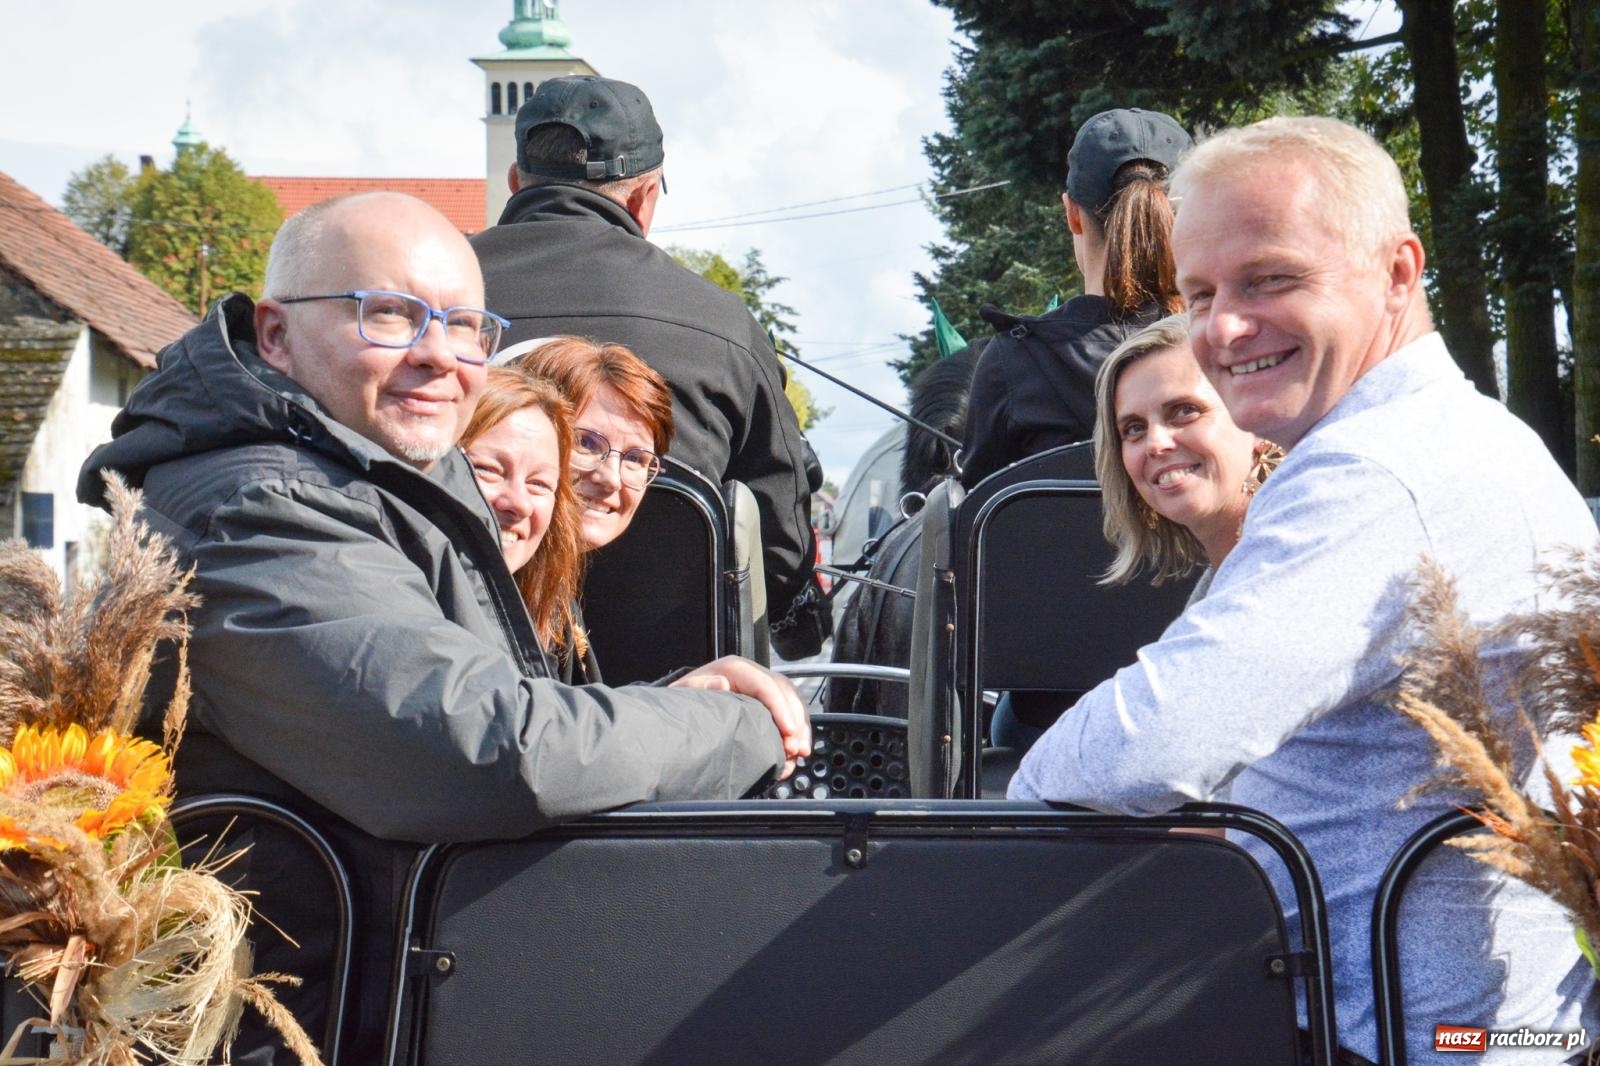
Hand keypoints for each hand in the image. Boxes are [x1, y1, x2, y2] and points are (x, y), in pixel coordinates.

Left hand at [673, 656, 810, 777]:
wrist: (685, 707)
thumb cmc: (685, 702)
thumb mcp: (684, 693)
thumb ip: (698, 687)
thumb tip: (721, 683)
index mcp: (735, 669)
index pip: (766, 685)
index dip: (780, 708)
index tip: (789, 732)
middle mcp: (753, 674)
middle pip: (785, 693)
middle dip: (795, 722)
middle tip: (796, 750)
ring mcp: (762, 686)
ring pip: (793, 702)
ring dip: (800, 728)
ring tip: (800, 752)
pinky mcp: (767, 701)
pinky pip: (790, 711)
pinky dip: (797, 731)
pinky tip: (796, 749)